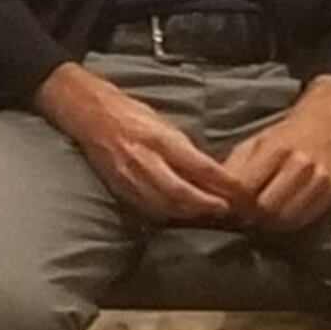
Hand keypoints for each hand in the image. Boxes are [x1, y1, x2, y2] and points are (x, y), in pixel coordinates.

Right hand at [33, 61, 248, 226]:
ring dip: (190, 214)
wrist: (88, 114)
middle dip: (208, 206)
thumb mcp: (164, 124)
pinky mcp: (119, 189)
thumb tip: (211, 173)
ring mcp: (129, 178)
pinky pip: (147, 209)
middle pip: (183, 194)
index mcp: (159, 140)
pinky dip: (167, 214)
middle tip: (228, 211)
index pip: (200, 168)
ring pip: (166, 206)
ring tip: (208, 215)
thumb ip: (185, 149)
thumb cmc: (129, 114)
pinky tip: (179, 214)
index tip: (241, 192)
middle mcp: (144, 161)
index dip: (223, 184)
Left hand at [221, 76, 330, 232]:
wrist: (326, 126)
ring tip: (258, 218)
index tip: (226, 206)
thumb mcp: (252, 144)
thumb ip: (233, 169)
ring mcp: (320, 179)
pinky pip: (304, 220)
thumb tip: (212, 194)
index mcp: (276, 149)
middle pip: (265, 208)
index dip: (232, 202)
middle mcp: (301, 164)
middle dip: (249, 215)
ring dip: (267, 223)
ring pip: (285, 218)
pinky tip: (278, 217)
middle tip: (242, 216)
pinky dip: (287, 224)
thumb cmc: (282, 138)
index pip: (245, 188)